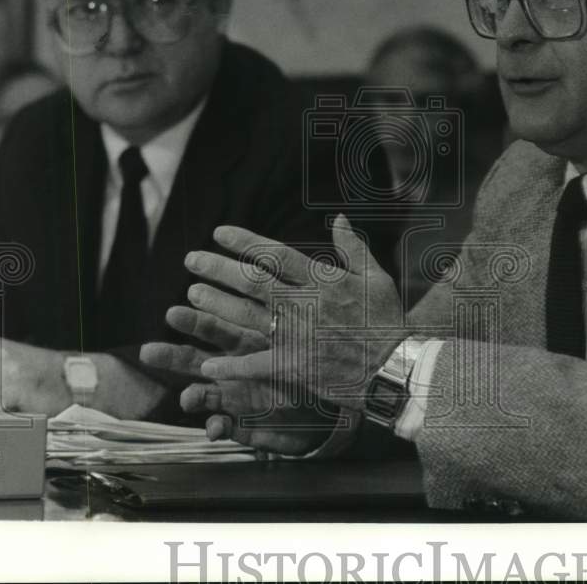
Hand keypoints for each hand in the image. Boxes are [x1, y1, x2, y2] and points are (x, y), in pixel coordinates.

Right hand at [141, 304, 335, 454]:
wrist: (322, 407)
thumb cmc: (306, 369)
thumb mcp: (295, 350)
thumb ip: (273, 339)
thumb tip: (256, 321)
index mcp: (245, 343)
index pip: (215, 328)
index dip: (195, 322)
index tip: (172, 315)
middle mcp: (232, 369)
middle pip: (196, 359)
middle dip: (172, 357)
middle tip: (148, 353)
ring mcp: (234, 397)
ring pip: (204, 393)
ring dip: (192, 396)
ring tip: (187, 399)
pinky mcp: (241, 423)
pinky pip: (224, 426)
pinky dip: (218, 427)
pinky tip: (215, 429)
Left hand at [179, 214, 408, 411]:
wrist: (394, 367)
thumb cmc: (387, 321)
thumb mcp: (376, 277)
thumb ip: (353, 247)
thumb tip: (339, 218)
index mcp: (322, 280)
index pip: (275, 254)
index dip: (244, 242)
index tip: (218, 233)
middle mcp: (304, 304)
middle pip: (252, 282)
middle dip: (218, 268)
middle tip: (192, 260)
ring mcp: (297, 336)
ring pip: (247, 317)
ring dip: (216, 307)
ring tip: (191, 296)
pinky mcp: (295, 366)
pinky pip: (256, 366)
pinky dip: (231, 367)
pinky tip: (208, 366)